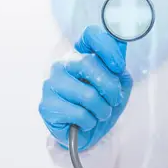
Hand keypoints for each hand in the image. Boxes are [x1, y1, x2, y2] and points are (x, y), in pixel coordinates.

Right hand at [39, 25, 133, 150]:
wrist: (87, 134)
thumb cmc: (100, 106)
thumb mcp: (117, 85)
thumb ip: (118, 67)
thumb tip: (120, 46)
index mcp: (80, 54)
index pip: (90, 34)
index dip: (108, 47)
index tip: (118, 66)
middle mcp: (62, 64)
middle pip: (88, 63)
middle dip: (111, 87)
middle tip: (114, 100)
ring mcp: (51, 84)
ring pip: (87, 94)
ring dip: (102, 110)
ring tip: (100, 114)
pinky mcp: (46, 105)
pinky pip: (79, 114)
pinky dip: (90, 122)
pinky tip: (85, 122)